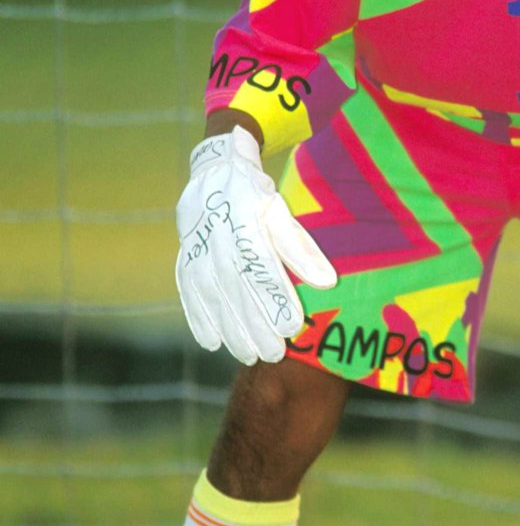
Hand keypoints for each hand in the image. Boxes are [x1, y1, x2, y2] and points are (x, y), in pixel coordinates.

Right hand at [175, 125, 336, 363]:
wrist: (214, 170)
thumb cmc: (257, 193)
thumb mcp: (281, 209)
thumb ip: (300, 247)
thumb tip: (327, 282)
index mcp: (245, 218)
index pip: (261, 264)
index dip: (275, 297)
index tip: (291, 327)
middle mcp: (217, 233)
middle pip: (235, 286)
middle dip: (254, 323)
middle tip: (273, 353)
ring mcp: (196, 245)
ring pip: (212, 293)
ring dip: (229, 327)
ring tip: (248, 355)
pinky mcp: (185, 255)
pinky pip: (188, 290)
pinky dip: (198, 317)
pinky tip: (211, 342)